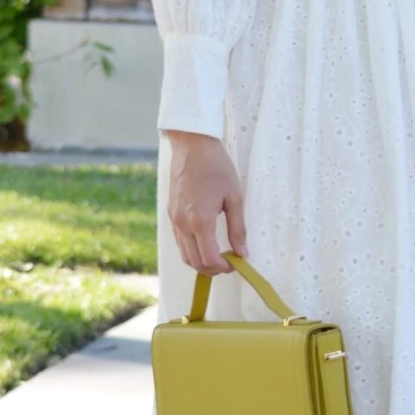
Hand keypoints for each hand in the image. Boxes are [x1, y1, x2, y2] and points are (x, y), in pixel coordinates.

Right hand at [163, 130, 246, 271]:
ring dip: (201, 261)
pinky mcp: (170, 214)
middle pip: (195, 262)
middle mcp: (183, 224)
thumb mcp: (234, 197)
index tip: (236, 263)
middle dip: (213, 269)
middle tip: (229, 263)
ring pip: (184, 254)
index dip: (224, 267)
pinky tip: (206, 243)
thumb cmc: (216, 167)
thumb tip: (243, 252)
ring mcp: (174, 219)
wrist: (192, 146)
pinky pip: (179, 241)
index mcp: (200, 221)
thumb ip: (238, 229)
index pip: (210, 259)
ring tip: (219, 255)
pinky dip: (192, 249)